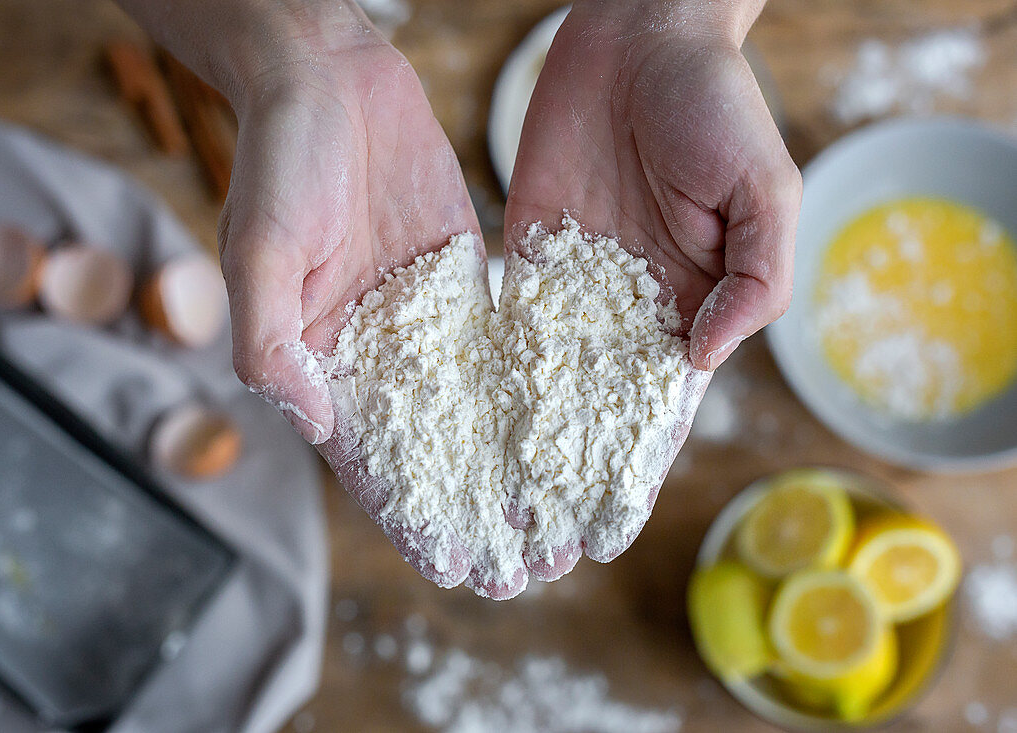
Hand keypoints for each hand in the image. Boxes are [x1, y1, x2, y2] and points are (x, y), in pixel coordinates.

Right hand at [214, 12, 506, 590]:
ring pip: (470, 410)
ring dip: (508, 468)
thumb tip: (313, 422)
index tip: (451, 567)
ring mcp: (420, 321)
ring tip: (555, 521)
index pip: (365, 457)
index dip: (406, 515)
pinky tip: (569, 430)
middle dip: (470, 509)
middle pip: (427, 449)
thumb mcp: (259, 249)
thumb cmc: (278, 158)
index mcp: (316, 358)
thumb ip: (274, 342)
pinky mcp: (459, 284)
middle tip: (522, 567)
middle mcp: (372, 350)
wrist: (327, 77)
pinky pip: (498, 348)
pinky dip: (529, 392)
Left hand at [502, 0, 799, 576]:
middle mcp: (627, 313)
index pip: (657, 412)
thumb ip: (754, 279)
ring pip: (539, 384)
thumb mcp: (765, 189)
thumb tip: (703, 357)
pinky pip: (500, 325)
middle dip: (558, 484)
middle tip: (520, 553)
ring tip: (475, 510)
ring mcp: (573, 288)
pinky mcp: (524, 257)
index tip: (598, 540)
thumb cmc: (716, 105)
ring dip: (510, 449)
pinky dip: (478, 377)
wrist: (641, 33)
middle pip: (589, 416)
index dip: (630, 476)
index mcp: (691, 311)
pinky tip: (449, 425)